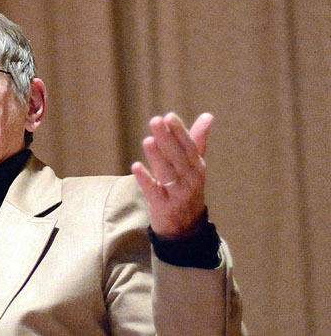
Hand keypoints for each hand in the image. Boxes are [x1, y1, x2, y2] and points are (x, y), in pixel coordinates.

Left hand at [131, 112, 212, 239]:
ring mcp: (178, 195)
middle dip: (167, 139)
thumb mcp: (193, 166)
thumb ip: (196, 141)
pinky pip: (154, 192)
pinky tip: (136, 166)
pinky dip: (146, 180)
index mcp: (197, 168)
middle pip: (178, 158)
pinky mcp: (164, 208)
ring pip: (167, 174)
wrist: (185, 228)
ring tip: (148, 140)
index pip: (189, 147)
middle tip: (155, 120)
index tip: (169, 116)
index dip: (180, 132)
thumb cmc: (186, 189)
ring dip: (157, 157)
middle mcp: (190, 181)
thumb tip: (208, 116)